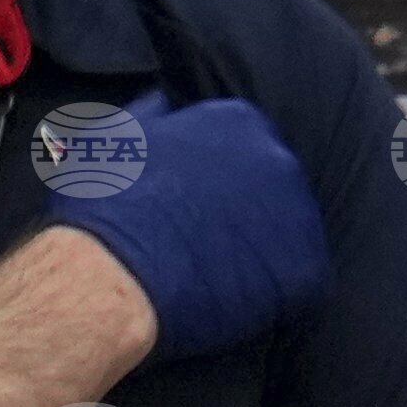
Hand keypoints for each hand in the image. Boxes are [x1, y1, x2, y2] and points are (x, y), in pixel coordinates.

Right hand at [36, 93, 329, 360]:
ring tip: (211, 282)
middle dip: (241, 217)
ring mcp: (298, 215)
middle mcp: (278, 158)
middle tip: (197, 250)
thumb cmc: (101, 210)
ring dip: (257, 257)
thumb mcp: (115, 138)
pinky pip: (298, 285)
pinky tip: (229, 305)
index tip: (187, 211)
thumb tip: (169, 100)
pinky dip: (271, 298)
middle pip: (270, 189)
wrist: (107, 279)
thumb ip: (154, 114)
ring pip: (287, 236)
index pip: (241, 148)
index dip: (213, 187)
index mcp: (237, 122)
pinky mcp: (304, 271)